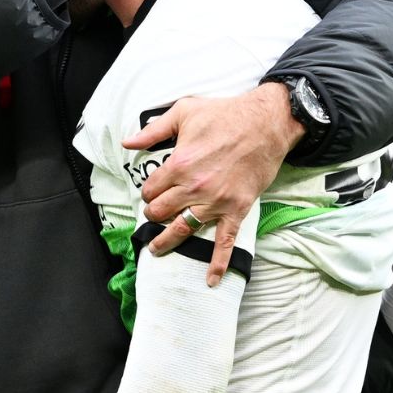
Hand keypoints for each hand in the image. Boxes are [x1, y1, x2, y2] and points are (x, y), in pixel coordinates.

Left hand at [123, 82, 301, 285]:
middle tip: (152, 215)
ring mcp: (216, 201)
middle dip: (153, 214)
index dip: (147, 191)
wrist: (264, 123)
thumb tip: (127, 141)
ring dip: (166, 240)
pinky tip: (211, 279)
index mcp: (179, 164)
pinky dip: (218, 263)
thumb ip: (153, 131)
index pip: (151, 189)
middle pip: (162, 211)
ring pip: (183, 228)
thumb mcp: (183, 112)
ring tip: (155, 248)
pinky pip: (225, 241)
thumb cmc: (224, 114)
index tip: (150, 192)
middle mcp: (194, 187)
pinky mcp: (236, 209)